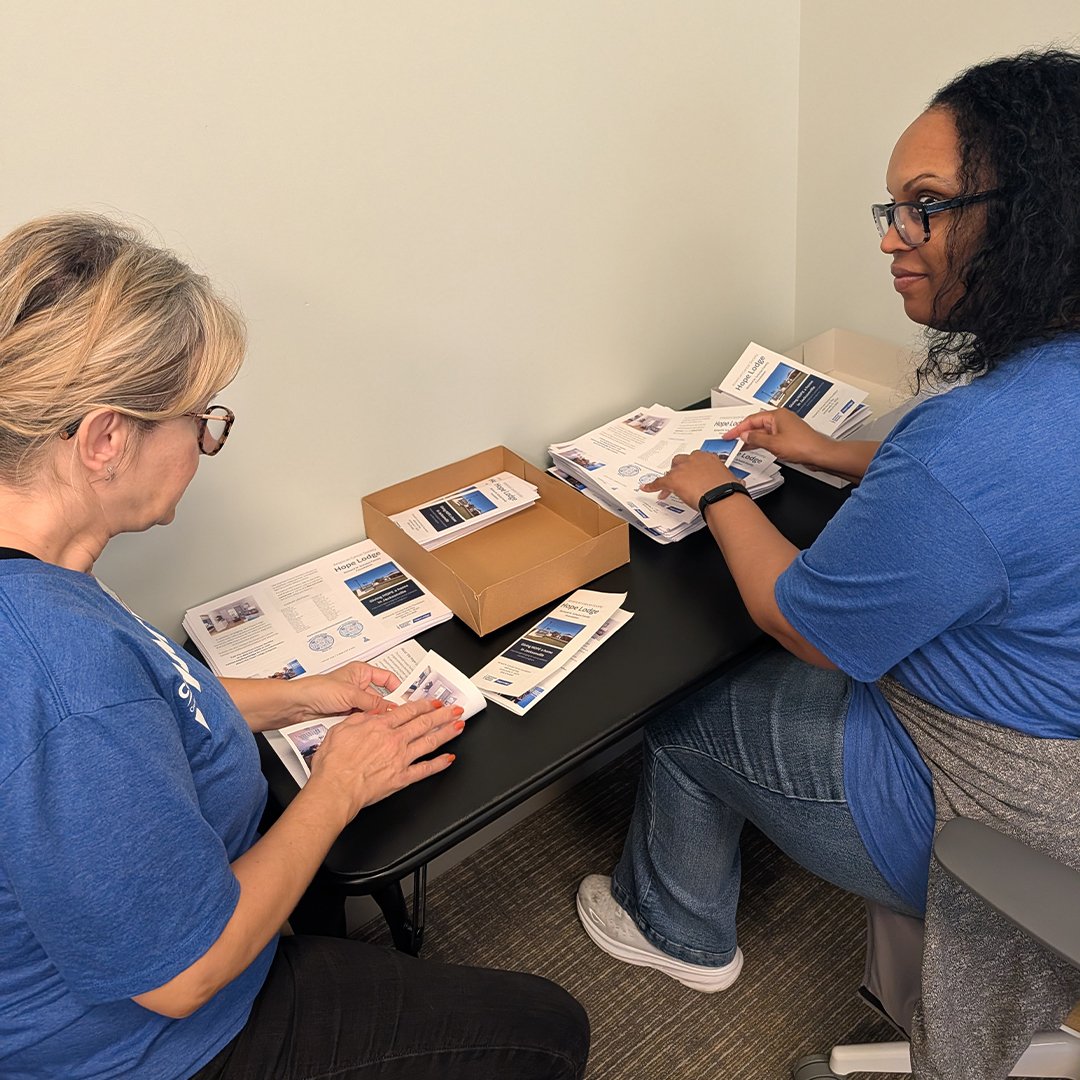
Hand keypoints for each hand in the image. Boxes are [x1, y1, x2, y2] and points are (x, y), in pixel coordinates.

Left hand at [285, 662, 400, 724]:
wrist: (297, 705)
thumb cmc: (317, 689)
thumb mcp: (350, 694)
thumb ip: (373, 702)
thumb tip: (391, 708)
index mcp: (362, 671)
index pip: (388, 678)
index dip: (398, 688)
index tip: (406, 699)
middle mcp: (359, 684)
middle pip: (381, 696)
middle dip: (386, 706)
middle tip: (396, 716)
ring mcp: (353, 700)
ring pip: (372, 710)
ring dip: (374, 716)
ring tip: (380, 723)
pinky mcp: (347, 712)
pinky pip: (362, 718)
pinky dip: (365, 723)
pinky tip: (368, 727)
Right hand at [310, 698, 463, 816]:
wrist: (335, 789)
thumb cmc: (333, 764)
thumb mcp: (340, 729)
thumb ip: (361, 718)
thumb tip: (374, 712)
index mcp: (380, 727)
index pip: (408, 711)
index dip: (424, 705)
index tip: (434, 702)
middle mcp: (394, 740)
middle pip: (424, 723)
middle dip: (442, 715)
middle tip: (455, 709)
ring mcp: (400, 759)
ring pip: (429, 742)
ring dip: (446, 732)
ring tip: (459, 726)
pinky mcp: (402, 778)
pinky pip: (425, 769)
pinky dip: (439, 764)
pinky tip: (449, 758)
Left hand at [641, 450, 736, 506]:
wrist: (721, 496)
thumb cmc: (729, 489)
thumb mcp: (733, 480)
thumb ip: (731, 479)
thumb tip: (738, 482)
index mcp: (709, 458)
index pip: (696, 459)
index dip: (692, 468)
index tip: (694, 474)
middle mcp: (694, 459)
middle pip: (680, 461)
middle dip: (679, 470)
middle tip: (681, 481)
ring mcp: (683, 468)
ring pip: (670, 471)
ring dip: (669, 479)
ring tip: (667, 489)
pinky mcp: (673, 480)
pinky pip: (659, 482)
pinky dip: (652, 485)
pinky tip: (647, 488)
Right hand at [722, 408, 831, 465]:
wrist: (820, 454)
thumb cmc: (803, 446)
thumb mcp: (773, 444)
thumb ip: (755, 439)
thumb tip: (745, 436)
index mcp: (777, 415)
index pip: (751, 419)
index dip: (738, 428)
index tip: (728, 434)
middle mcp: (781, 419)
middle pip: (757, 424)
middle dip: (744, 433)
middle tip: (731, 440)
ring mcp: (785, 428)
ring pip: (763, 432)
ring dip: (752, 439)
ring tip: (739, 446)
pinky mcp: (788, 437)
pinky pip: (770, 438)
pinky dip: (761, 443)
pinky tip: (754, 448)